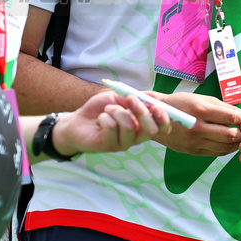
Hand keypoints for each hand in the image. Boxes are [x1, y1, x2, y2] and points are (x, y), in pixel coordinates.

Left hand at [50, 92, 168, 156]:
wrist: (76, 121)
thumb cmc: (99, 110)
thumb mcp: (118, 98)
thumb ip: (134, 97)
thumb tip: (149, 95)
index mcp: (142, 125)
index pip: (162, 127)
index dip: (164, 118)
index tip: (156, 106)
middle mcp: (136, 137)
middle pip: (151, 130)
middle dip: (142, 111)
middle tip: (130, 99)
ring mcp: (123, 143)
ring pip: (129, 126)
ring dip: (116, 111)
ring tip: (106, 110)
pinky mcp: (108, 146)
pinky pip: (112, 127)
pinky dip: (104, 117)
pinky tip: (99, 119)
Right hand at [149, 92, 240, 156]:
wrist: (155, 118)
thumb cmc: (180, 103)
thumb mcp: (201, 98)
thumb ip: (223, 107)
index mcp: (200, 110)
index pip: (230, 117)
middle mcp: (197, 128)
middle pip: (231, 135)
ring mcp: (194, 142)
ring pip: (225, 147)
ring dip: (239, 143)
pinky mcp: (192, 151)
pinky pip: (216, 153)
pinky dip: (228, 149)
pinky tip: (232, 142)